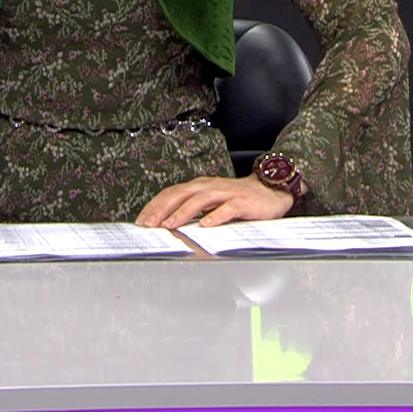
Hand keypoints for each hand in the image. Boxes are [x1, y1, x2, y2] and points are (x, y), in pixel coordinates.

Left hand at [135, 175, 293, 229]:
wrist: (270, 190)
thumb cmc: (238, 199)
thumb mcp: (211, 201)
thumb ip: (193, 209)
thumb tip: (167, 224)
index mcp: (200, 186)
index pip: (172, 193)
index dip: (155, 205)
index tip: (141, 220)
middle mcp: (210, 186)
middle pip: (181, 194)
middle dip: (163, 209)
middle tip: (149, 224)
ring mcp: (226, 193)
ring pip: (200, 200)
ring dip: (183, 212)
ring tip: (170, 225)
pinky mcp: (242, 201)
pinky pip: (226, 208)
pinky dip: (215, 216)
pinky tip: (205, 225)